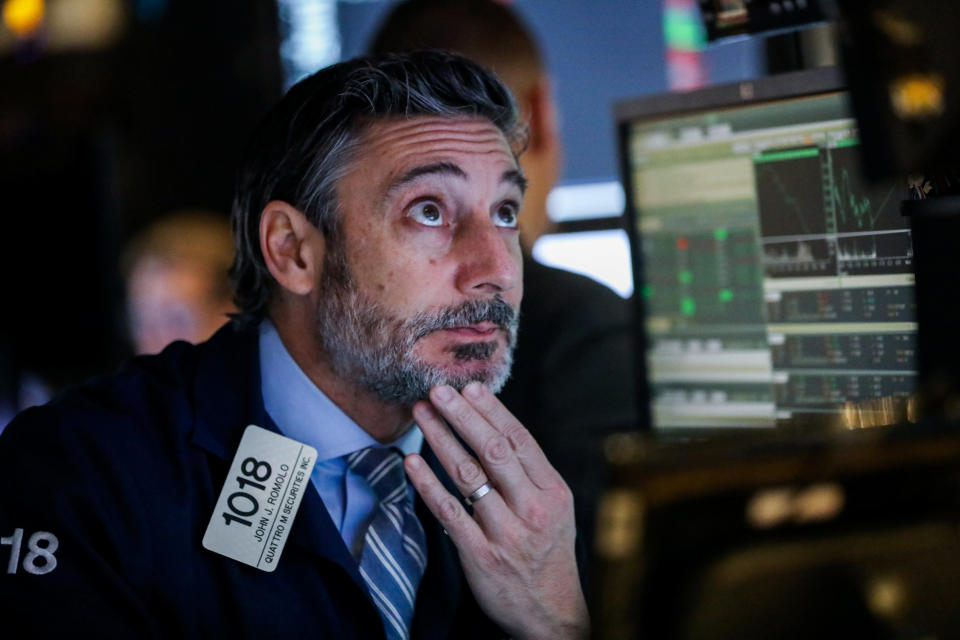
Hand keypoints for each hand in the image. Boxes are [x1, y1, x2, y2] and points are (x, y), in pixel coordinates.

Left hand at [405, 381, 589, 639]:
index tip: (470, 387)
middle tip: (439, 390)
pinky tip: (413, 462)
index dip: (493, 411)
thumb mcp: (556, 508)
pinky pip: (449, 511)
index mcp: (551, 490)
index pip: (520, 440)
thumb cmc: (548, 552)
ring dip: (441, 439)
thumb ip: (530, 473)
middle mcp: (531, 507)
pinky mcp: (480, 553)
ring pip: (468, 474)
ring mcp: (505, 531)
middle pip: (493, 450)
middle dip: (463, 416)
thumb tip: (496, 427)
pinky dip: (428, 483)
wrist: (551, 611)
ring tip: (421, 414)